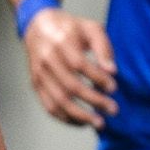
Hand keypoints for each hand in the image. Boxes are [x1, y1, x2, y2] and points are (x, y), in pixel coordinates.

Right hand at [21, 8, 117, 127]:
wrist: (38, 26)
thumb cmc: (69, 28)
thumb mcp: (90, 28)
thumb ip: (103, 48)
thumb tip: (112, 71)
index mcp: (61, 42)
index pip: (80, 65)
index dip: (97, 78)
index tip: (113, 88)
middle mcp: (47, 59)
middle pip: (71, 86)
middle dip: (94, 101)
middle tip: (113, 110)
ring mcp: (39, 74)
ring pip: (59, 100)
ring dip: (80, 115)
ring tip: (99, 123)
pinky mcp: (36, 85)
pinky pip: (49, 106)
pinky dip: (66, 118)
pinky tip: (82, 122)